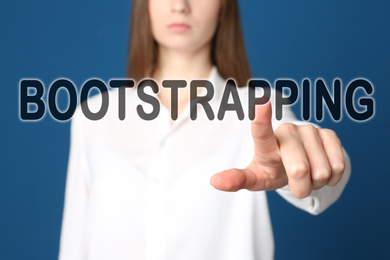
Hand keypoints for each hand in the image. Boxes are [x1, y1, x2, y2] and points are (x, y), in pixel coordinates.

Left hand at [210, 101, 345, 198]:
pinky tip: (322, 169)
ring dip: (317, 182)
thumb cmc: (272, 170)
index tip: (262, 103)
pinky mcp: (329, 134)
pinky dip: (332, 177)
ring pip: (322, 170)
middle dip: (300, 187)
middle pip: (298, 169)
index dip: (262, 119)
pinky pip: (339, 165)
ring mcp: (309, 130)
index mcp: (265, 142)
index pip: (261, 131)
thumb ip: (237, 179)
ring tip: (308, 175)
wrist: (298, 167)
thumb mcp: (255, 178)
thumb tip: (213, 181)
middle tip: (296, 183)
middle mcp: (287, 131)